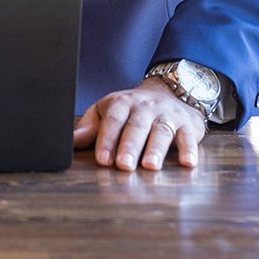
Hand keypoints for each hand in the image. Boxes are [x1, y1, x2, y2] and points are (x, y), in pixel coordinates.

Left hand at [73, 78, 206, 169]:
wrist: (170, 92)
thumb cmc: (132, 108)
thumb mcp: (107, 111)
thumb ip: (90, 128)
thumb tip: (70, 141)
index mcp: (122, 103)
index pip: (113, 120)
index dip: (107, 139)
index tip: (102, 159)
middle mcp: (144, 107)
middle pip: (136, 126)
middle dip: (129, 146)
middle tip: (123, 165)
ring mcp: (167, 115)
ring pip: (161, 131)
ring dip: (155, 149)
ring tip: (150, 166)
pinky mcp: (187, 125)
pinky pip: (188, 137)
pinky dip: (189, 149)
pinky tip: (188, 162)